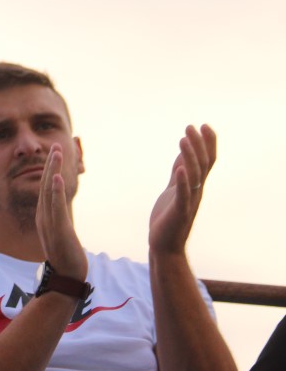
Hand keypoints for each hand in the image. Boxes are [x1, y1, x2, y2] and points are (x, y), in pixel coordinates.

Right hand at [35, 144, 86, 279]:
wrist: (67, 276)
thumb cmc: (67, 257)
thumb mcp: (62, 234)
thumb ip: (60, 222)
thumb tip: (63, 214)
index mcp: (45, 217)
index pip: (46, 189)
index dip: (50, 170)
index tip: (55, 153)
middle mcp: (44, 217)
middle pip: (45, 185)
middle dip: (51, 164)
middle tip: (56, 145)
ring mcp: (50, 222)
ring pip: (49, 192)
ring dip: (52, 170)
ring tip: (56, 153)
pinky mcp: (58, 229)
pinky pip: (55, 207)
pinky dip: (55, 191)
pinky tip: (56, 177)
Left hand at [149, 125, 215, 254]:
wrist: (164, 245)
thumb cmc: (168, 217)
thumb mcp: (174, 189)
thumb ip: (179, 173)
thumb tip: (184, 154)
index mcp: (195, 186)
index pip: (207, 161)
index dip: (207, 143)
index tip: (204, 125)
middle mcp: (196, 192)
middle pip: (203, 164)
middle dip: (199, 144)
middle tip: (192, 126)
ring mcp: (188, 202)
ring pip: (193, 176)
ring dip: (189, 156)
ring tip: (183, 139)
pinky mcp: (178, 212)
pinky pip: (183, 195)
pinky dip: (182, 181)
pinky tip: (180, 169)